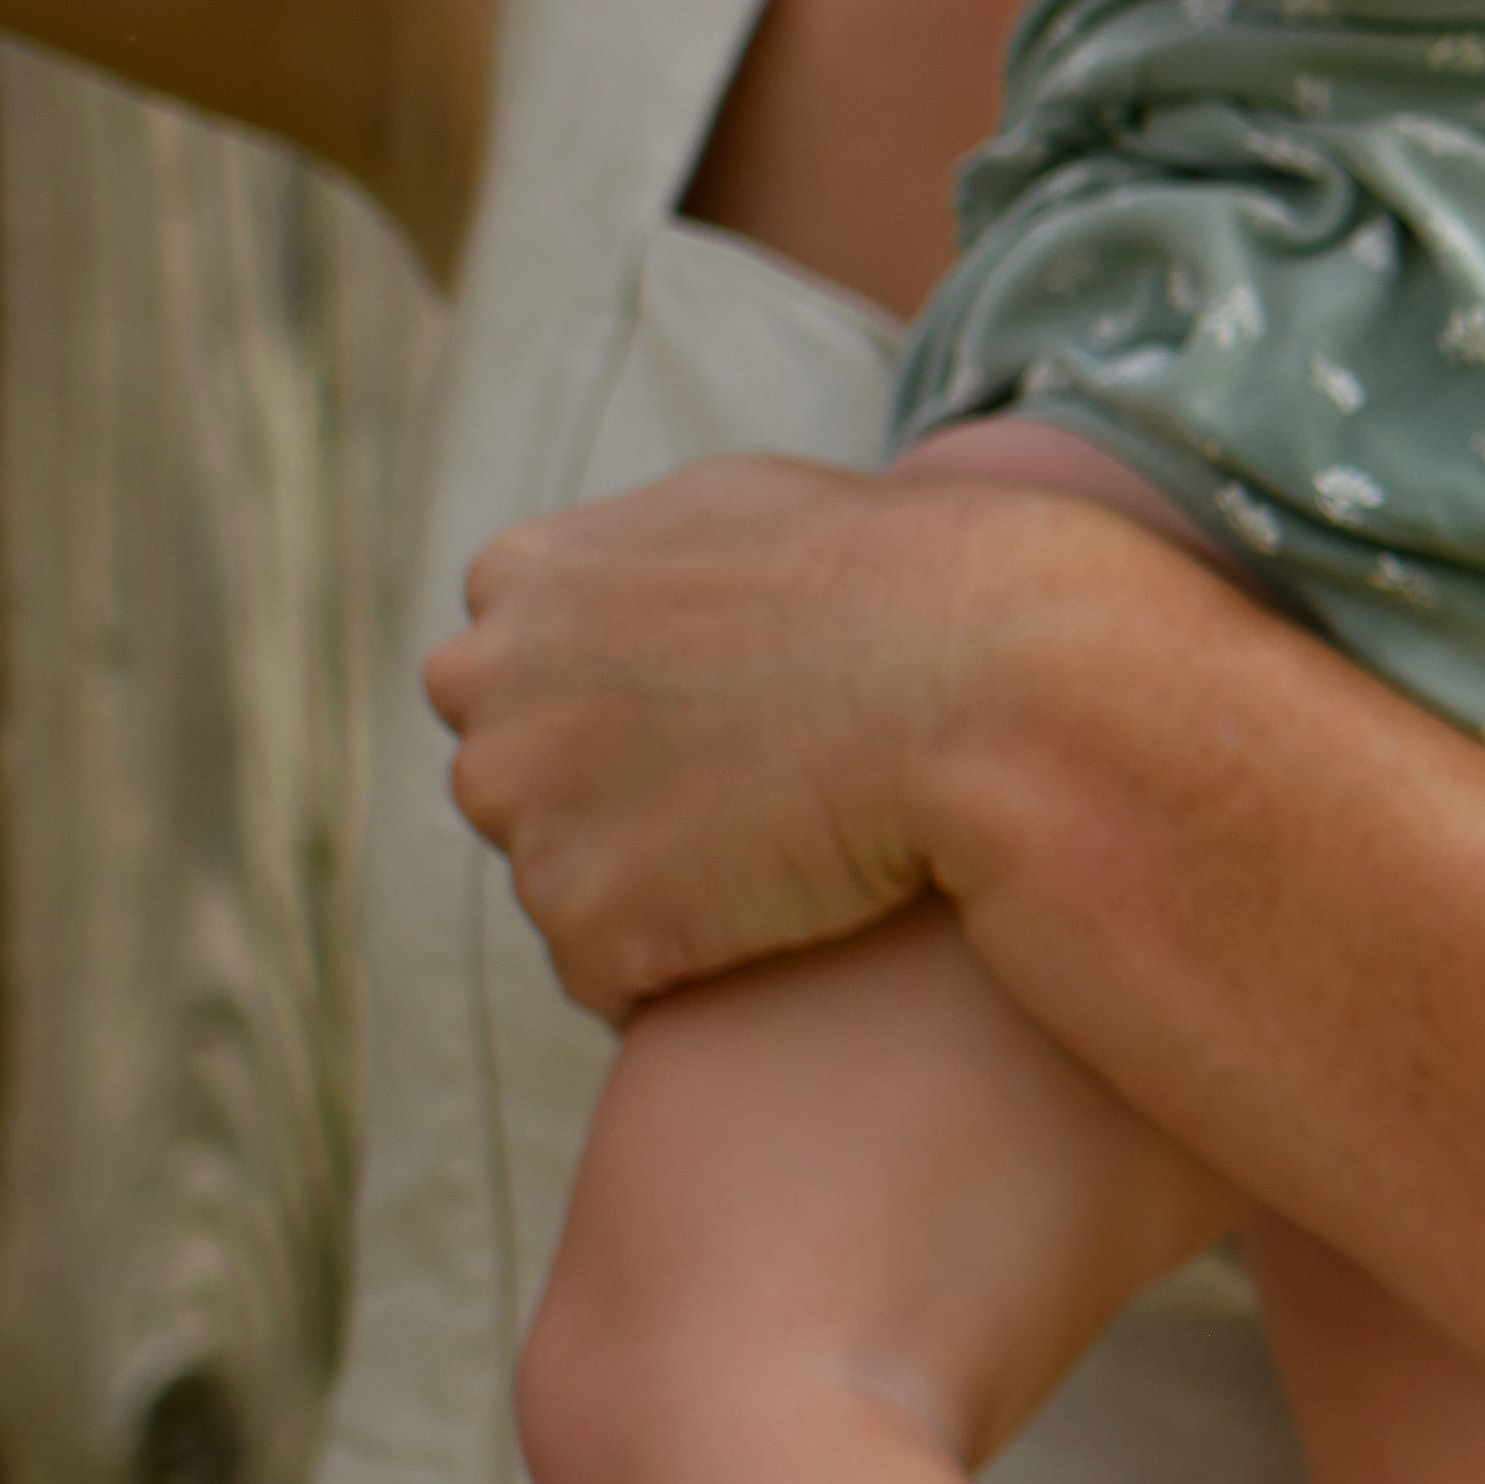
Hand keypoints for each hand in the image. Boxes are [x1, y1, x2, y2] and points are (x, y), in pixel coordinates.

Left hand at [423, 452, 1022, 1012]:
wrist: (988, 682)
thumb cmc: (896, 581)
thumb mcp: (737, 509)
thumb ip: (631, 553)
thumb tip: (603, 584)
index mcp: (525, 585)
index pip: (511, 670)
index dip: (613, 704)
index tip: (705, 719)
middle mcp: (496, 699)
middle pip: (519, 776)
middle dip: (603, 795)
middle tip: (741, 794)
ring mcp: (530, 816)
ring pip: (565, 876)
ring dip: (647, 884)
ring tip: (774, 859)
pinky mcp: (587, 921)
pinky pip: (612, 974)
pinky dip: (681, 969)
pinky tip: (777, 928)